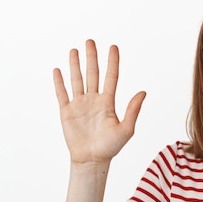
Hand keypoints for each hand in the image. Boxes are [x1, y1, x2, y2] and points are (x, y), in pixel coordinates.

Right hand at [53, 39, 145, 164]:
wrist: (92, 160)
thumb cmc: (111, 147)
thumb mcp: (126, 129)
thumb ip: (133, 110)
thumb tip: (143, 92)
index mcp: (108, 103)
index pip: (111, 77)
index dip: (112, 62)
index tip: (113, 47)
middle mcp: (94, 100)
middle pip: (93, 74)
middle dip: (92, 57)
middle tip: (90, 41)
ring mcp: (79, 105)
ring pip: (77, 80)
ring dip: (75, 65)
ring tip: (75, 50)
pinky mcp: (66, 112)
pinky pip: (62, 94)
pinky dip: (59, 82)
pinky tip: (58, 70)